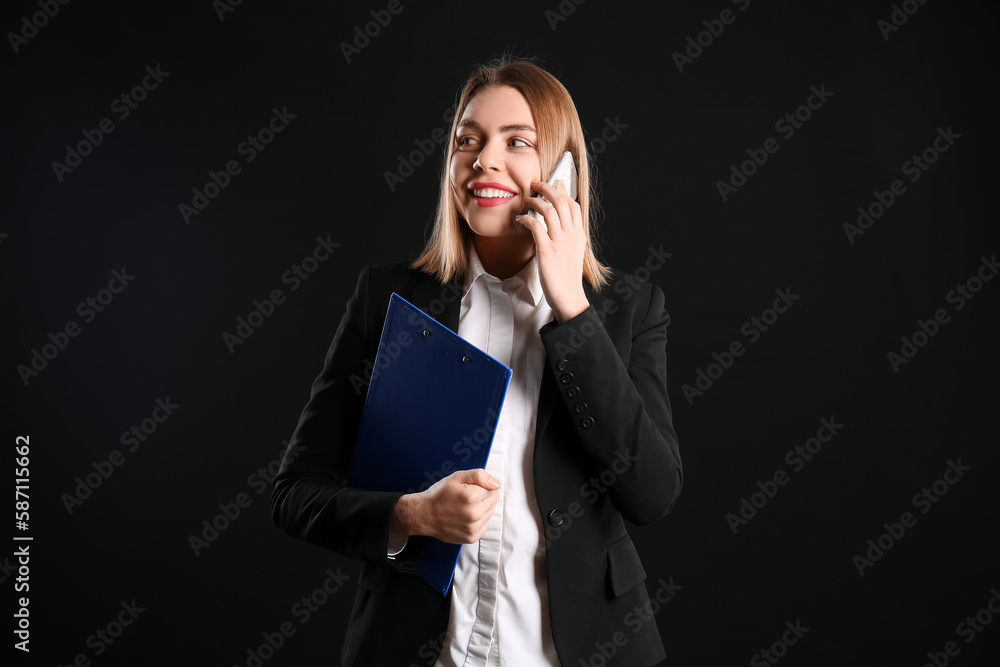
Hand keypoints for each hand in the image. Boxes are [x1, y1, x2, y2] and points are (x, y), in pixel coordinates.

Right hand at [393, 469, 500, 544]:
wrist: (424, 515)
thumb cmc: (439, 495)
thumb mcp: (456, 477)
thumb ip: (479, 475)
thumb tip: (496, 483)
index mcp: (471, 496)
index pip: (494, 488)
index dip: (483, 486)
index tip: (471, 488)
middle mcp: (474, 514)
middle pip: (494, 501)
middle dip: (484, 497)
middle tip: (467, 498)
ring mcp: (473, 527)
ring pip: (490, 513)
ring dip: (482, 509)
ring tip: (465, 507)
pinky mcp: (472, 537)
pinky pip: (485, 525)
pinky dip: (478, 520)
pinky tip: (465, 517)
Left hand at [516, 179, 590, 322]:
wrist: (568, 296)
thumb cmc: (567, 277)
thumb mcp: (574, 252)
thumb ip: (569, 237)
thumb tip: (561, 225)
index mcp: (578, 235)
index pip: (573, 205)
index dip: (563, 191)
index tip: (555, 183)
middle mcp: (571, 235)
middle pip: (561, 201)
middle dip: (547, 187)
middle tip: (536, 183)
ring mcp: (559, 241)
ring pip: (548, 209)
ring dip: (535, 201)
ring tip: (526, 200)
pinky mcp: (546, 250)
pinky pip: (535, 225)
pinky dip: (525, 219)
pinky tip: (519, 220)